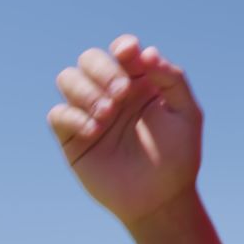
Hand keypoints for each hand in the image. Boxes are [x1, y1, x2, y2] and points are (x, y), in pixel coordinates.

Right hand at [47, 35, 203, 227]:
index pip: (124, 49)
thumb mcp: (186, 113)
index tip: (129, 55)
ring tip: (107, 113)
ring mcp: (91, 111)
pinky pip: (57, 113)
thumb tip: (147, 52)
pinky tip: (95, 131)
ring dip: (85, 89)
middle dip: (103, 70)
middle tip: (122, 95)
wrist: (160, 197)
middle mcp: (113, 91)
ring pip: (68, 78)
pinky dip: (73, 116)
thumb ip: (172, 79)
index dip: (123, 47)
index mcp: (141, 81)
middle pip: (90, 58)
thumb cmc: (178, 153)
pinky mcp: (73, 136)